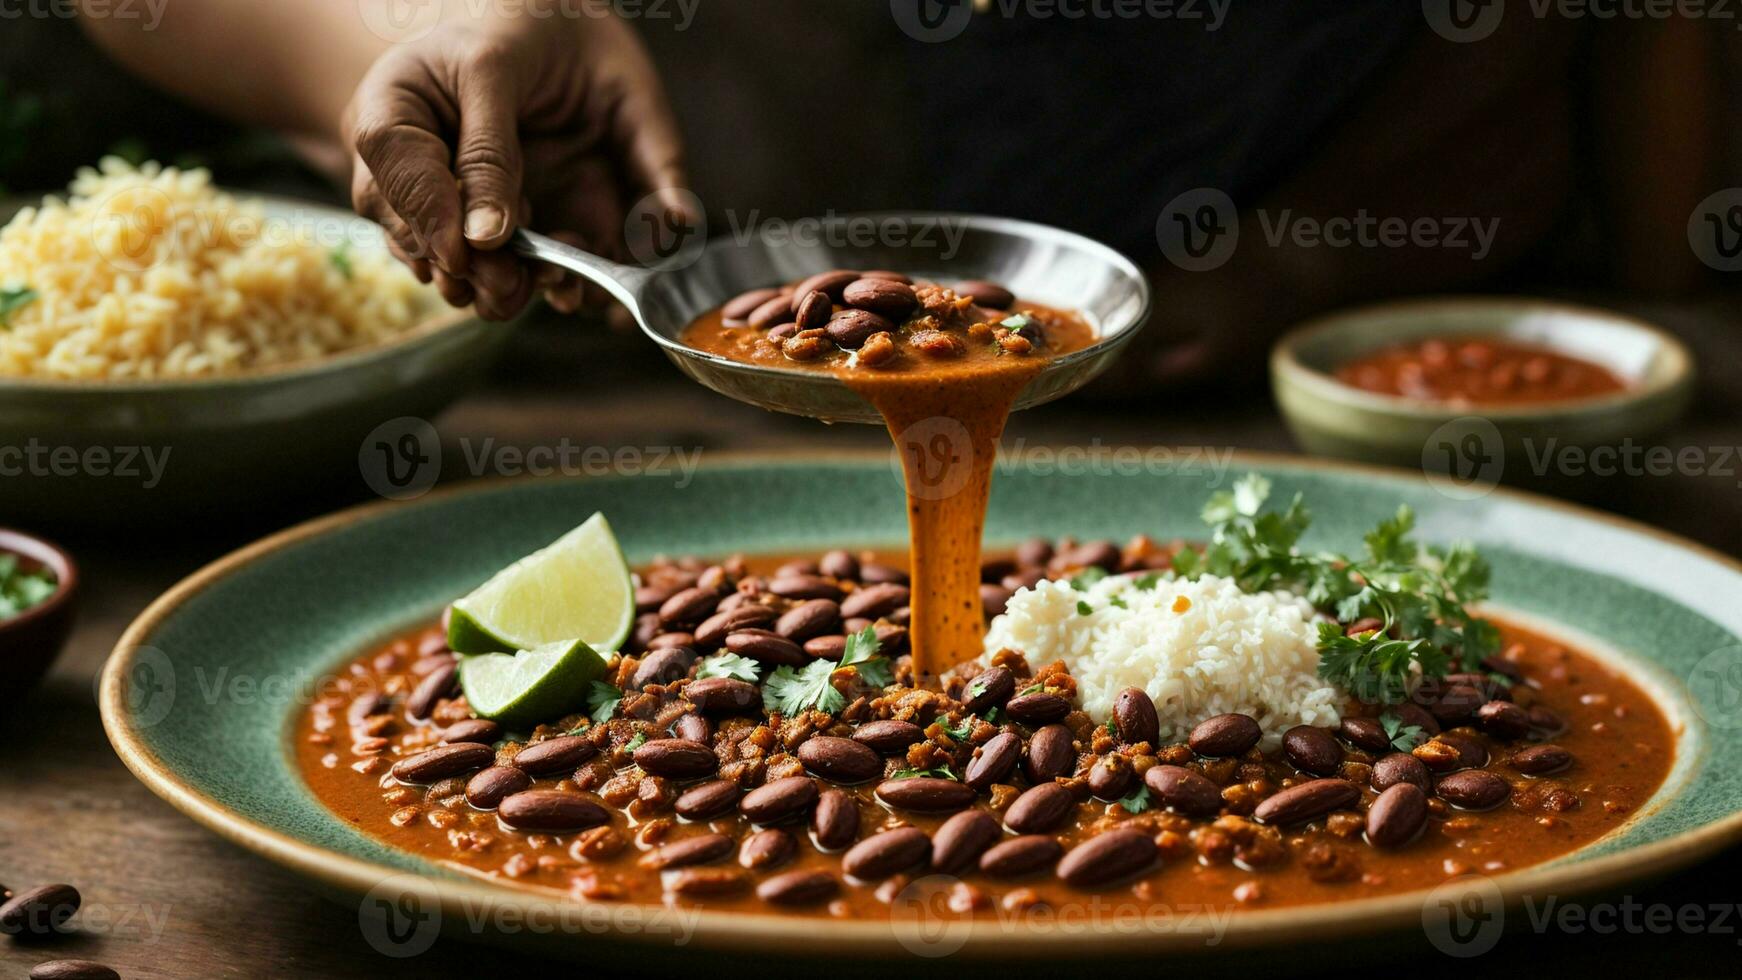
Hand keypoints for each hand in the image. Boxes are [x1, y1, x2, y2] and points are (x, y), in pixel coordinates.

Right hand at [343, 13, 688, 319]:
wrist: (555, 21)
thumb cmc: (514, 25)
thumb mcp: (495, 70)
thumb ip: (490, 151)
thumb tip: (488, 236)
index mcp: (391, 115)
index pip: (394, 179)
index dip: (428, 223)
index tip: (465, 256)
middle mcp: (412, 169)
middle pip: (421, 242)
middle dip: (470, 271)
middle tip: (513, 284)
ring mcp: (454, 201)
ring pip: (461, 270)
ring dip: (505, 287)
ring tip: (554, 282)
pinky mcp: (500, 223)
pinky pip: (509, 270)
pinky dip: (540, 283)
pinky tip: (569, 281)